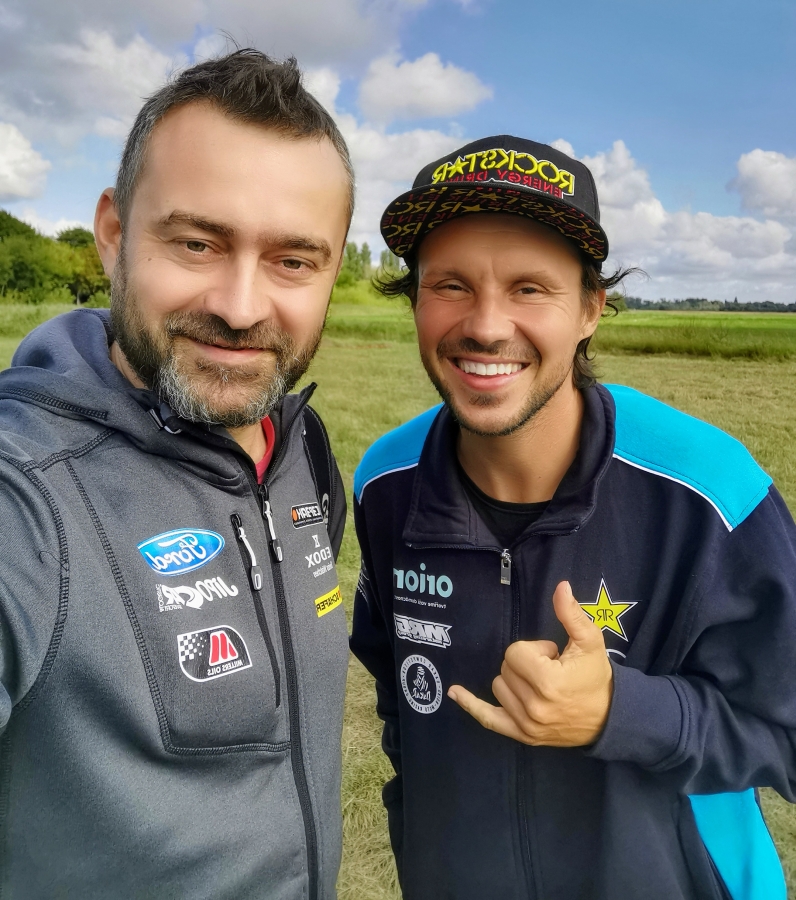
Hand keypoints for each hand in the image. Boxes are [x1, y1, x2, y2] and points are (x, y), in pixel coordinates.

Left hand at [448, 581, 612, 746]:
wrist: (609, 718)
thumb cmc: (596, 676)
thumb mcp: (590, 641)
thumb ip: (571, 614)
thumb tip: (560, 586)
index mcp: (547, 682)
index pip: (515, 652)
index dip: (535, 649)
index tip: (553, 656)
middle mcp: (533, 706)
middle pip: (505, 668)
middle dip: (526, 664)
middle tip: (551, 670)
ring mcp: (526, 724)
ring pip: (498, 687)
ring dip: (515, 681)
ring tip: (543, 685)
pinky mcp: (522, 735)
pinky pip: (488, 719)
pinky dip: (471, 705)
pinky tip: (455, 692)